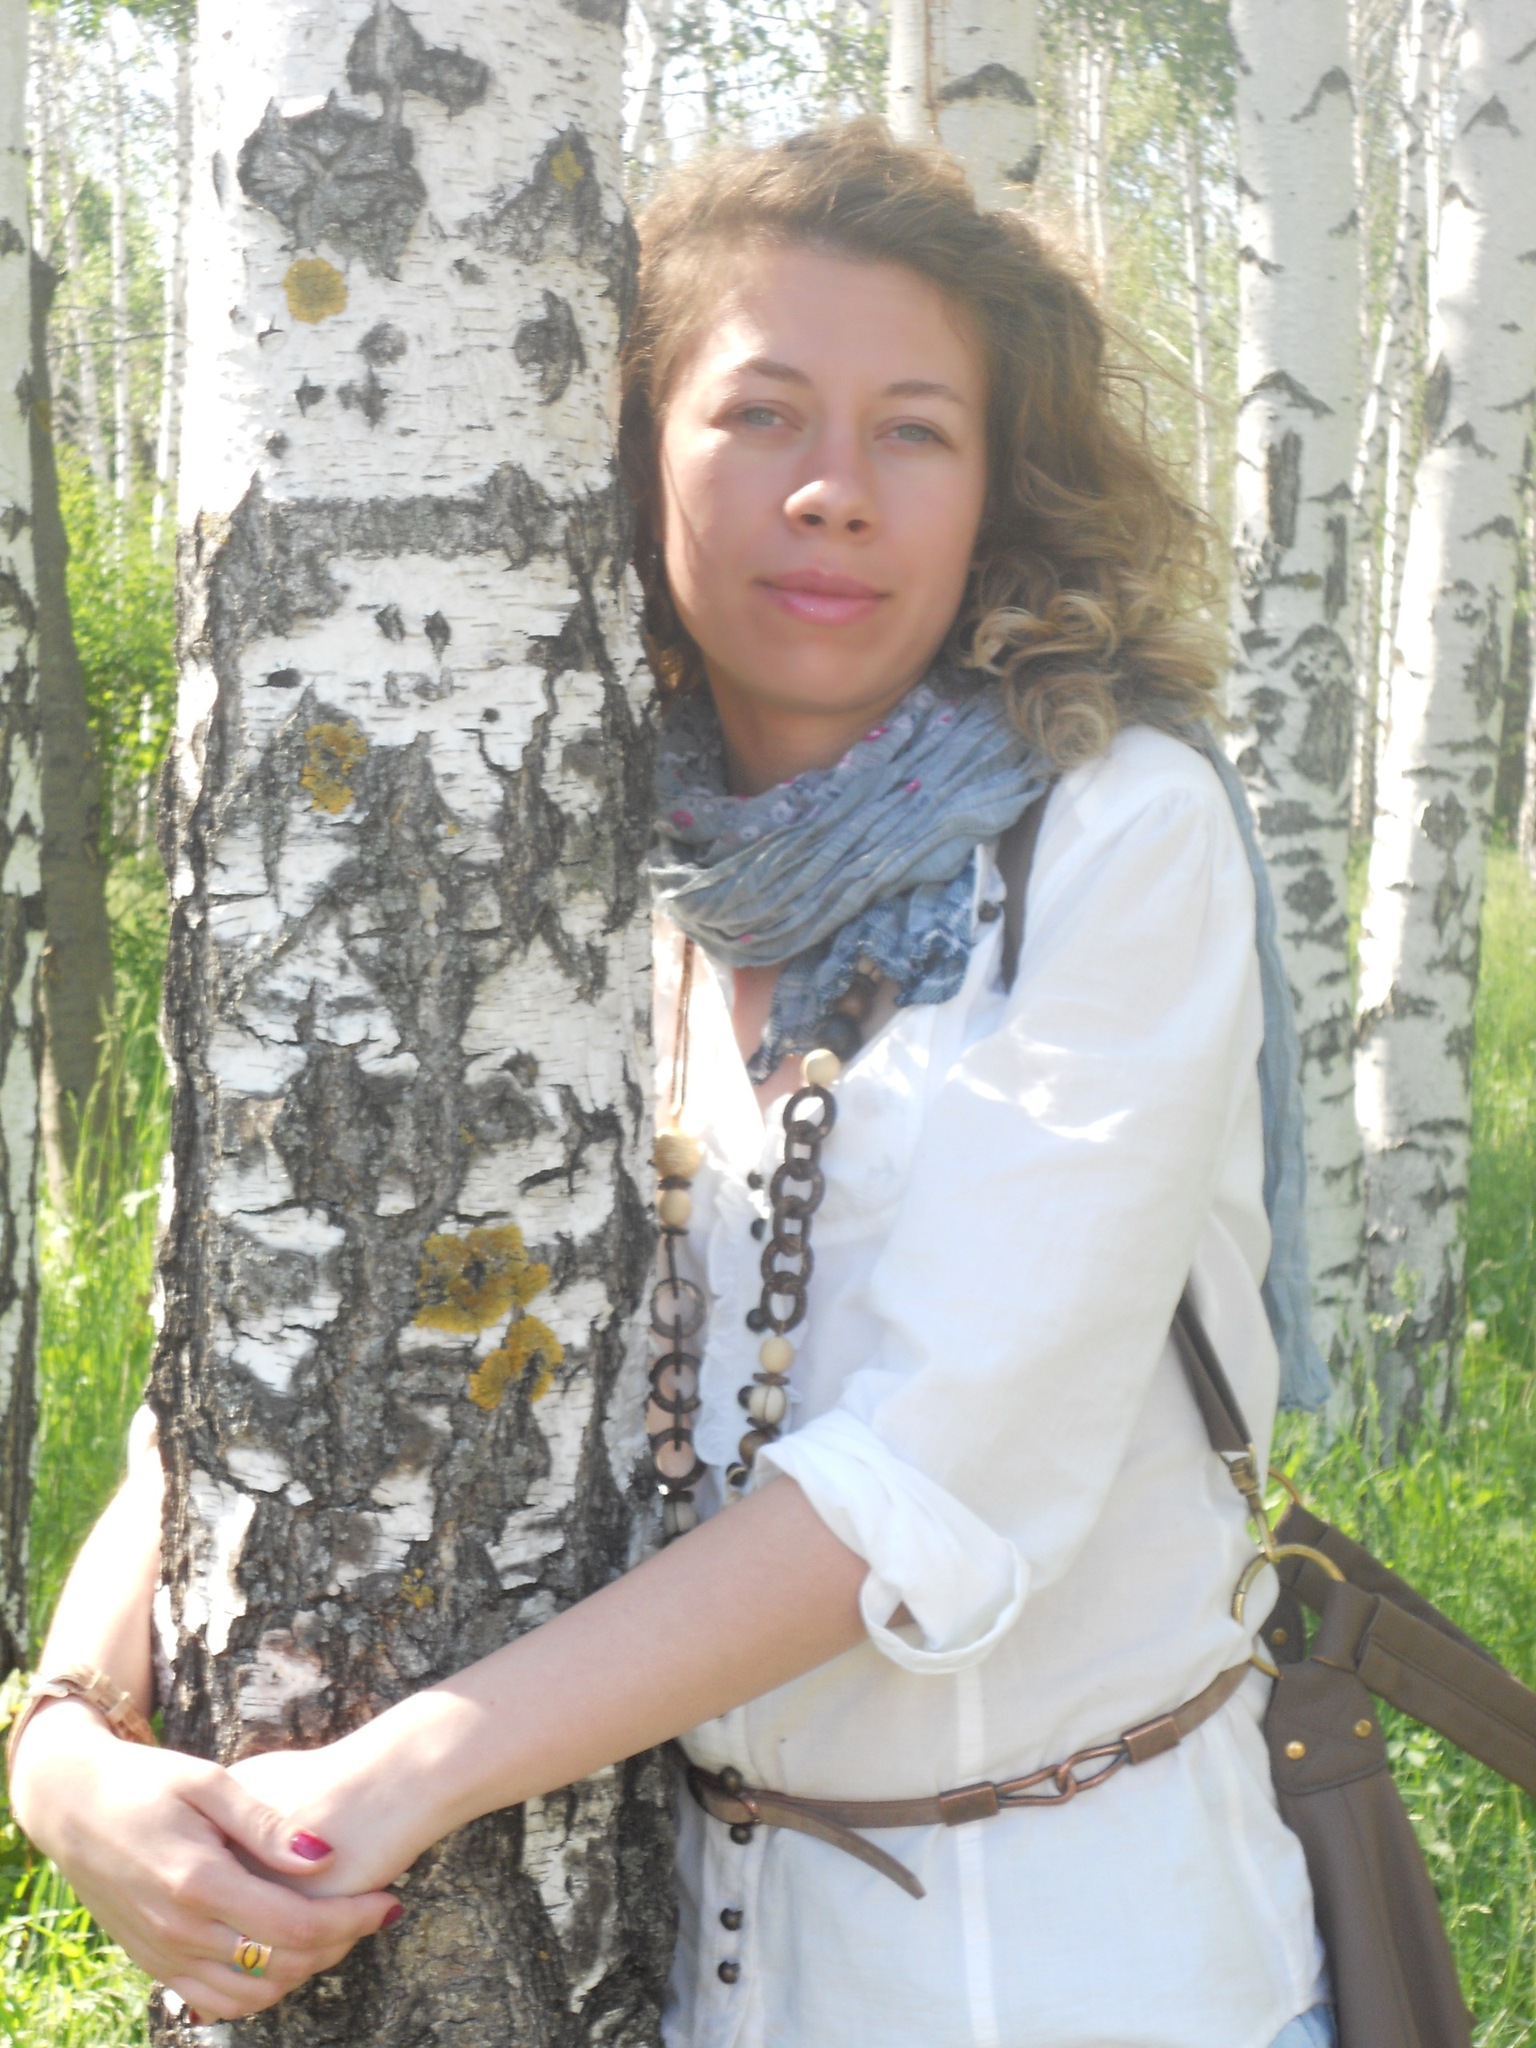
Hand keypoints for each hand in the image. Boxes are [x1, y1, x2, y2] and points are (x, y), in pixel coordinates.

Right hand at [9, 1703, 400, 2022]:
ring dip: (304, 1972)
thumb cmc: (148, 1782)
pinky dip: (259, 1989)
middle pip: (282, 1966)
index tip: (391, 1900)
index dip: (353, 1919)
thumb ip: (267, 1825)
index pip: (296, 1925)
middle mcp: (181, 1930)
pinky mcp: (153, 1964)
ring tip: (337, 1931)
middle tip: (372, 1912)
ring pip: (252, 1995)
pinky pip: (214, 2002)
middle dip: (340, 1945)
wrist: (73, 1806)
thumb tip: (326, 1856)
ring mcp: (163, 1955)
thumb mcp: (209, 1783)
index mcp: (200, 1882)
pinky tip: (286, 1952)